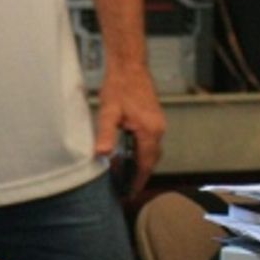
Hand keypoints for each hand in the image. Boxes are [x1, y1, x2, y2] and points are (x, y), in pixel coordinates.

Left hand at [95, 64, 164, 197]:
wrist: (129, 65)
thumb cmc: (118, 86)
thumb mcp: (108, 111)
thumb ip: (106, 134)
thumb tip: (101, 154)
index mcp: (149, 131)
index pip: (146, 164)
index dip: (138, 181)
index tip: (130, 194)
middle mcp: (158, 129)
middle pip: (152, 160)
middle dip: (140, 175)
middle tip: (126, 188)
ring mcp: (159, 124)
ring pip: (152, 151)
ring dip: (142, 163)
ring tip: (126, 175)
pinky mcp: (155, 118)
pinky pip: (151, 141)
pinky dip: (142, 151)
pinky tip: (130, 153)